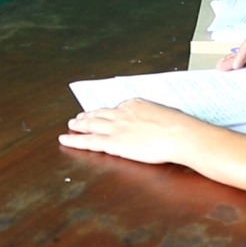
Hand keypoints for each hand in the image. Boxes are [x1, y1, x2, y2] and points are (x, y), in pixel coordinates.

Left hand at [58, 99, 209, 164]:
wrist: (179, 134)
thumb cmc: (179, 126)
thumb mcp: (167, 115)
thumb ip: (157, 118)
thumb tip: (160, 123)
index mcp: (136, 104)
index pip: (117, 108)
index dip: (106, 112)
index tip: (101, 113)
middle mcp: (123, 113)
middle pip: (100, 114)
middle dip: (89, 116)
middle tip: (79, 117)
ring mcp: (116, 127)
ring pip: (91, 125)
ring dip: (79, 125)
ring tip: (71, 125)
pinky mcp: (113, 142)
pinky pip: (89, 141)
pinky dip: (75, 140)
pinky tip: (66, 140)